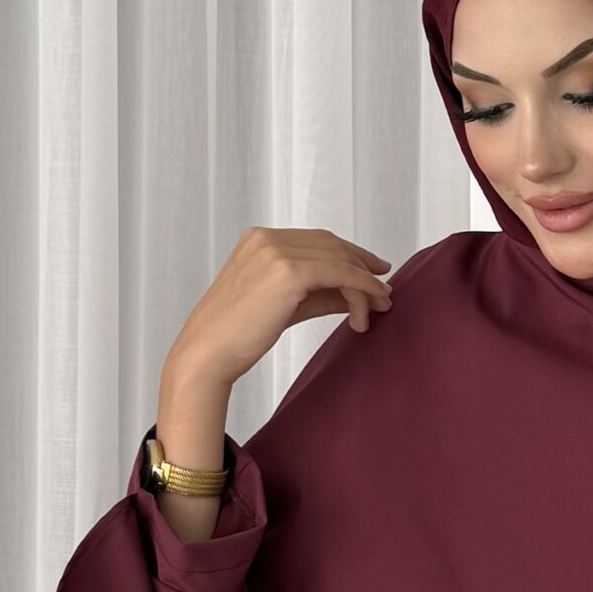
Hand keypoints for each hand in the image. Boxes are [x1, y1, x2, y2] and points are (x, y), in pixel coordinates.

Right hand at [167, 224, 394, 393]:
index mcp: (258, 240)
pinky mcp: (288, 271)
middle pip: (332, 245)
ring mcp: (276, 251)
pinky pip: (339, 273)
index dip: (349, 254)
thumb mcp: (285, 306)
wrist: (207, 353)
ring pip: (339, 259)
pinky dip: (361, 287)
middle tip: (385, 291)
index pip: (317, 240)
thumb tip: (356, 296)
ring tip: (380, 307)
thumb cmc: (237, 335)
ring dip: (364, 284)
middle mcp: (266, 239)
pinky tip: (371, 305)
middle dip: (363, 266)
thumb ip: (319, 295)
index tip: (373, 270)